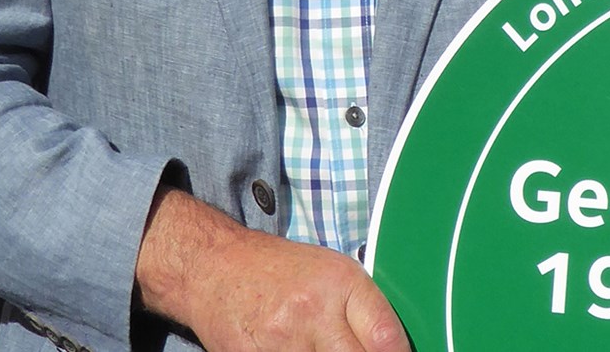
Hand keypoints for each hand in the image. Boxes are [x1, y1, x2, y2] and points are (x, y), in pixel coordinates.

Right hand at [136, 186, 409, 351]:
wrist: (213, 266)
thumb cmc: (280, 271)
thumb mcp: (332, 272)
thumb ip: (366, 310)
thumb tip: (396, 349)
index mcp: (339, 284)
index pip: (385, 338)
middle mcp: (310, 311)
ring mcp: (279, 340)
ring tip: (321, 350)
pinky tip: (293, 351)